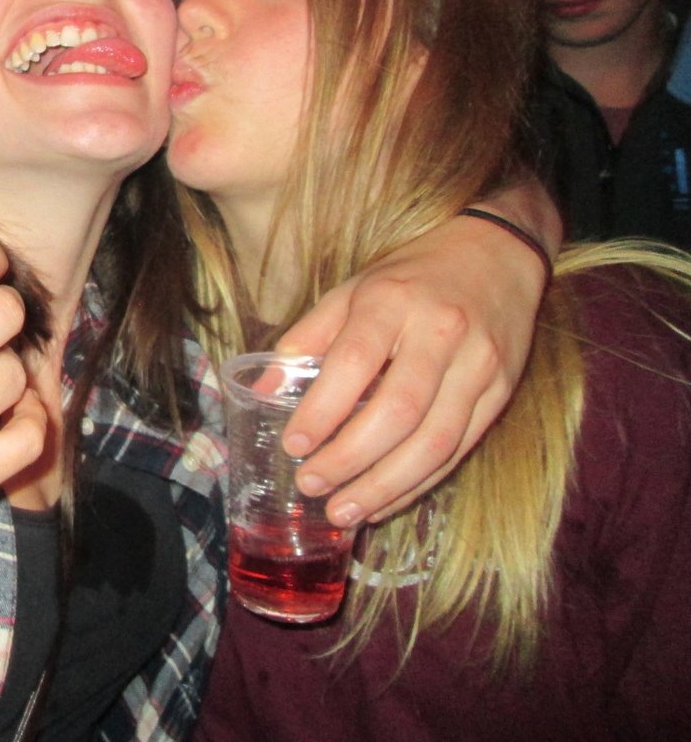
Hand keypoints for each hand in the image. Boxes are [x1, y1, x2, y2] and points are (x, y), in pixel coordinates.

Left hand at [275, 212, 546, 525]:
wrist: (497, 251)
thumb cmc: (410, 276)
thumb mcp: (352, 290)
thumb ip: (306, 338)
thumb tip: (262, 390)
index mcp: (392, 302)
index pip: (354, 363)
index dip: (323, 411)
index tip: (294, 445)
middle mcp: (439, 333)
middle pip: (397, 412)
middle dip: (351, 459)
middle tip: (312, 486)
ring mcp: (478, 365)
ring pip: (434, 441)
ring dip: (385, 486)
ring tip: (345, 512)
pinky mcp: (502, 391)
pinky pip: (459, 449)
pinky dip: (420, 483)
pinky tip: (386, 502)